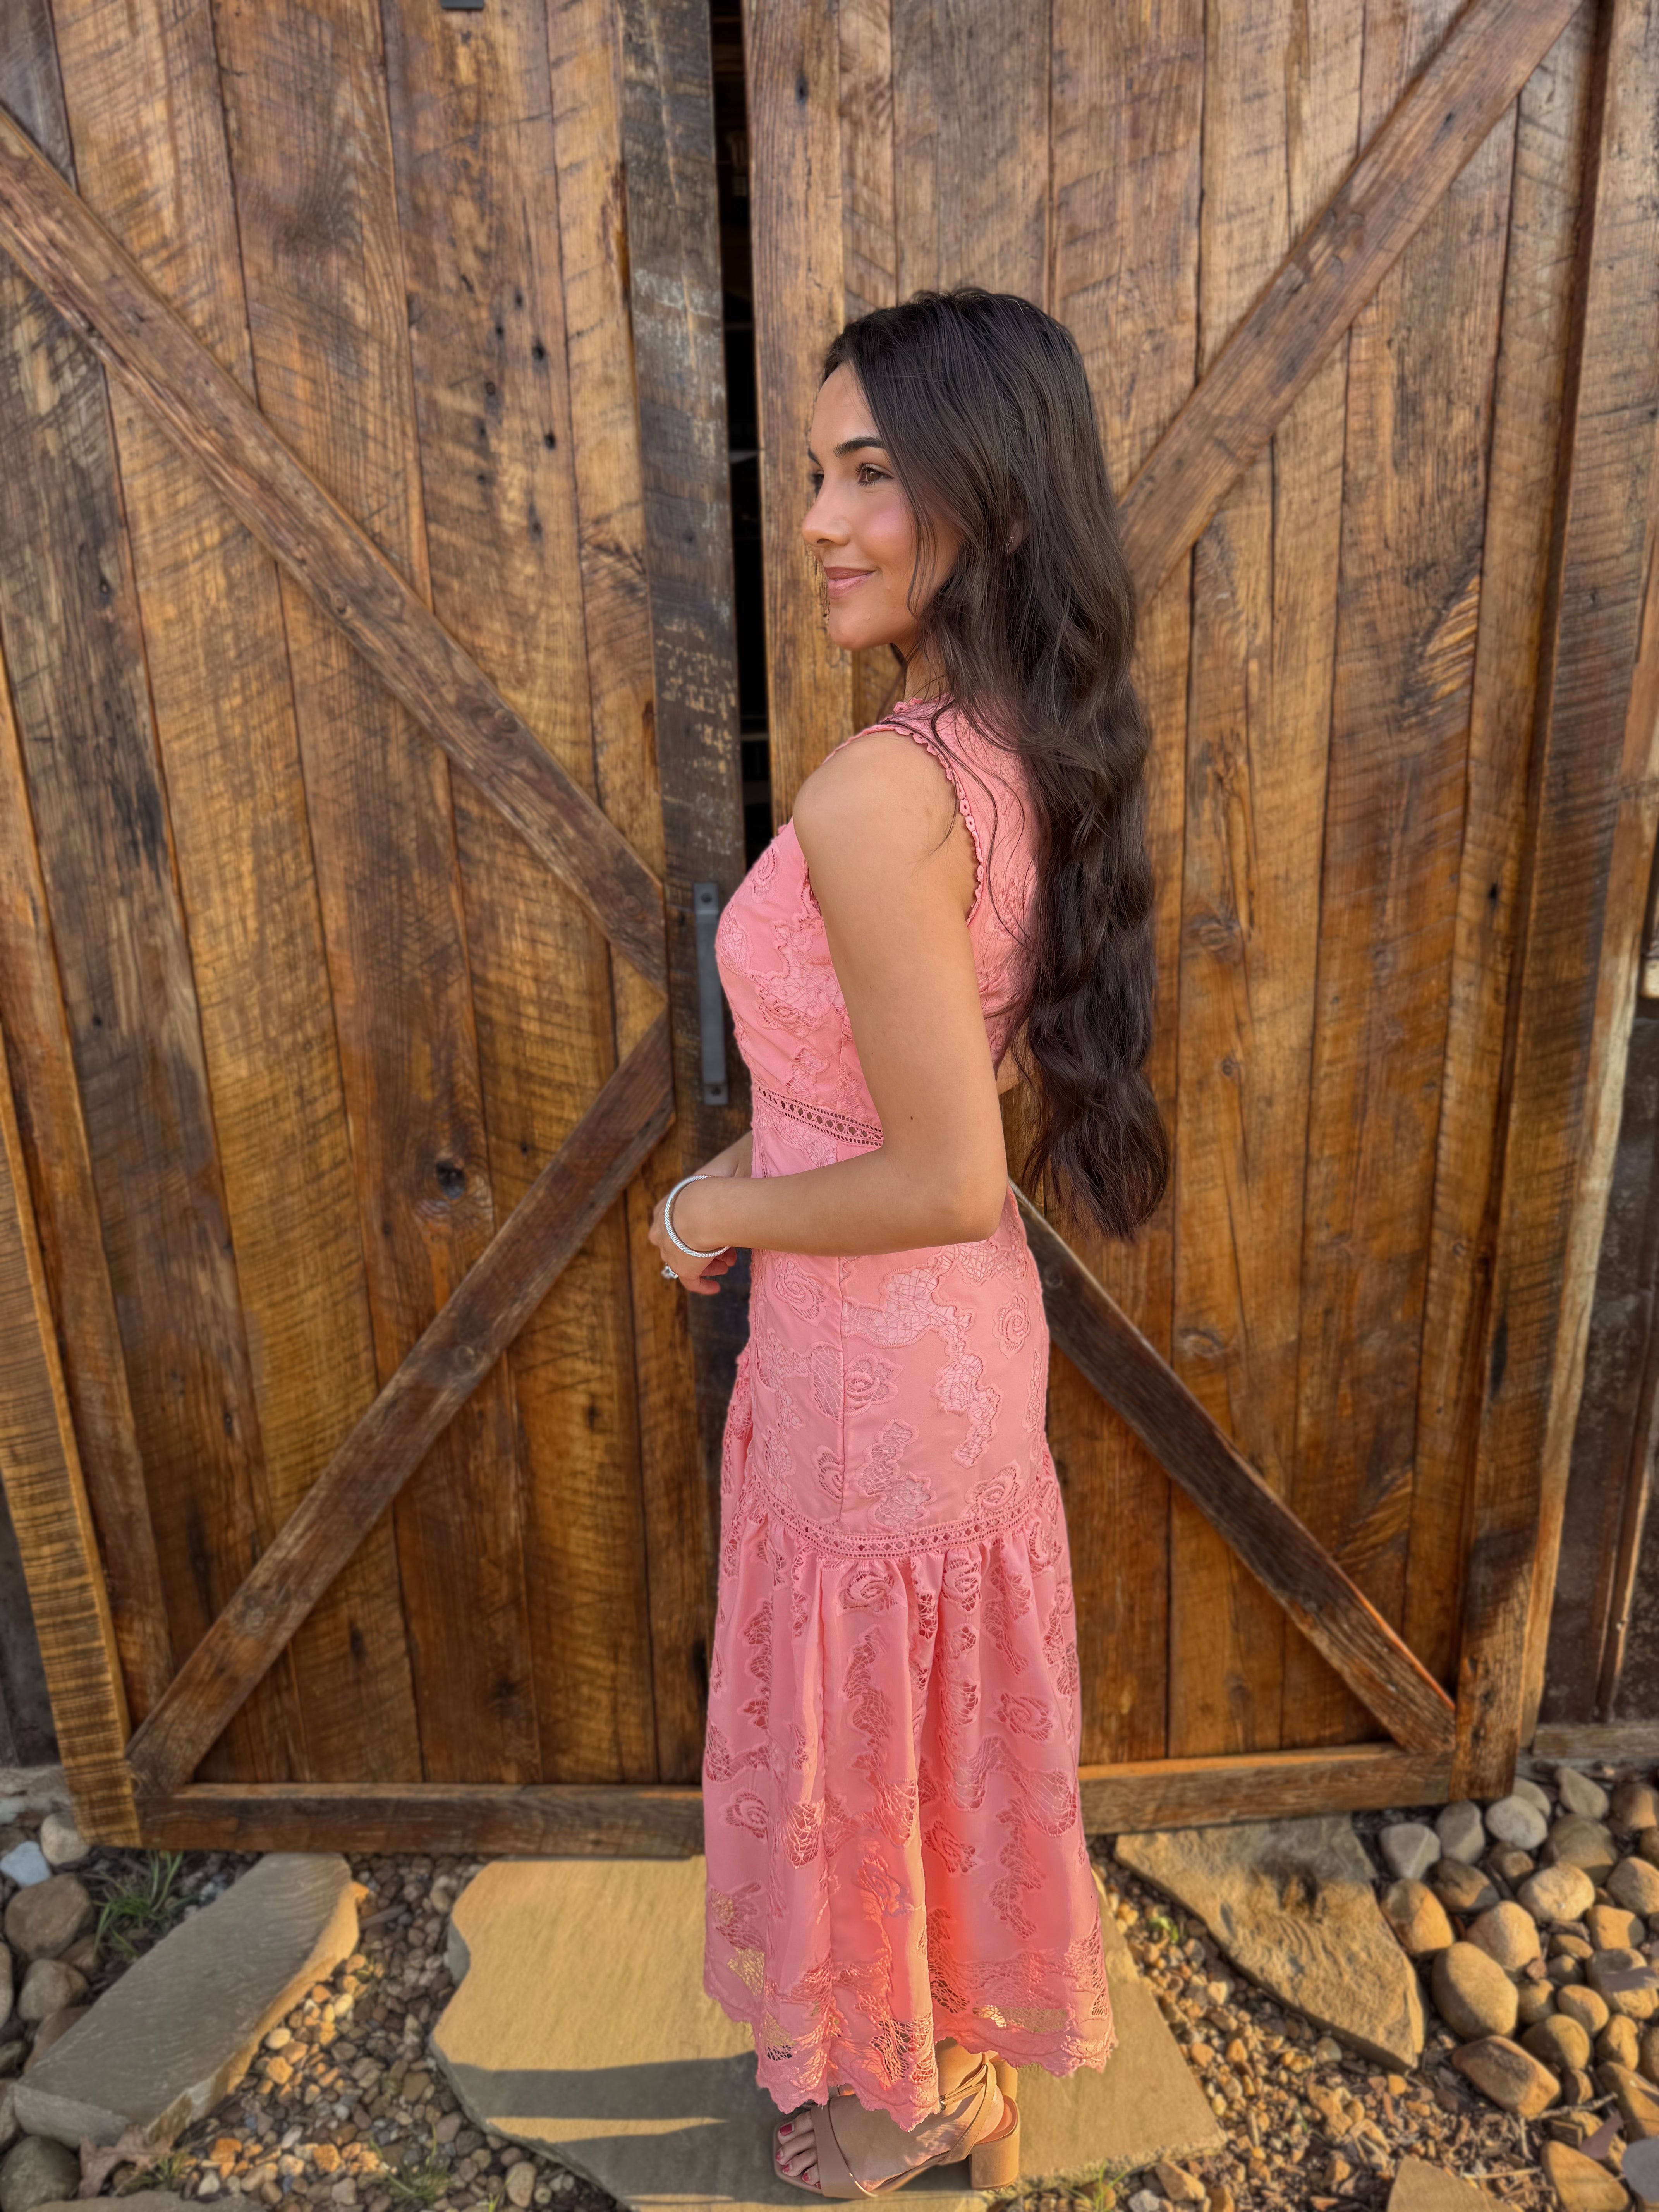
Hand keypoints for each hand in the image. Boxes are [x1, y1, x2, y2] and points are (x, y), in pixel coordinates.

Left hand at [648, 1134, 750, 1293]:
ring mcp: (669, 1248)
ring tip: (727, 1265)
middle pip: (682, 1242)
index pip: (677, 1220)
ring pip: (687, 1259)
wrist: (702, 1208)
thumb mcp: (715, 1183)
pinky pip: (690, 1280)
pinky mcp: (680, 1266)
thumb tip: (740, 1184)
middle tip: (726, 1252)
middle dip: (705, 1247)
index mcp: (667, 1205)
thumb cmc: (714, 1190)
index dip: (700, 1227)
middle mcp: (662, 1228)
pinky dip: (702, 1284)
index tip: (715, 1232)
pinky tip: (715, 1287)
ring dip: (708, 1263)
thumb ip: (721, 1189)